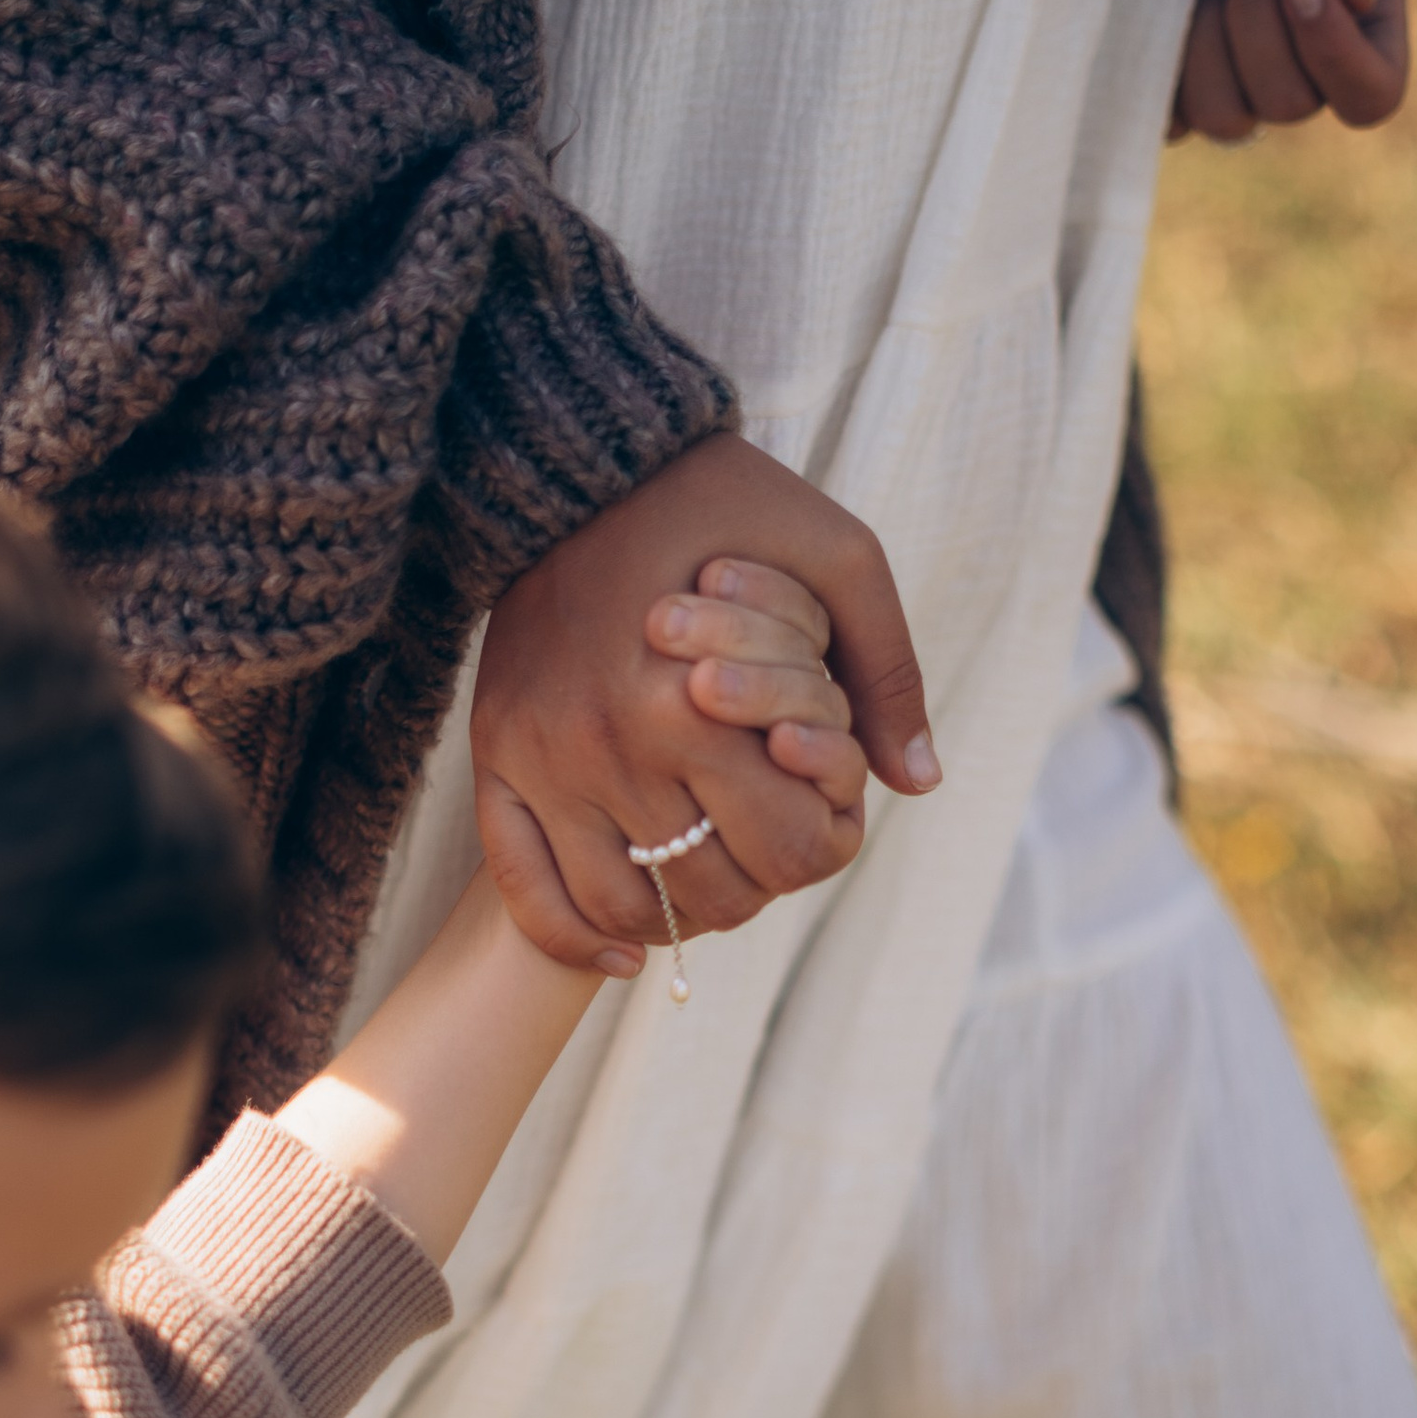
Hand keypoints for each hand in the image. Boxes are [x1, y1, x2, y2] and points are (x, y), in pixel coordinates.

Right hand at [472, 433, 937, 967]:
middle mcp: (613, 746)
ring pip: (627, 910)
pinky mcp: (498, 759)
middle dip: (764, 884)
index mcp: (698, 703)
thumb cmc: (725, 504)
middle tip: (774, 847)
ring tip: (713, 883)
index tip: (830, 817)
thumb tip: (918, 782)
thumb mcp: (838, 557)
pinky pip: (527, 890)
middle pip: (713, 891)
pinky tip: (624, 954)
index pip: (788, 847)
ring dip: (684, 921)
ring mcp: (547, 760)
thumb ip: (883, 670)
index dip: (828, 849)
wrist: (581, 463)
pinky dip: (576, 940)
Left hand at [1173, 0, 1409, 143]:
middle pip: (1289, 105)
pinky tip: (1169, 2)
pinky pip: (1170, 120)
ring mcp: (1237, 82)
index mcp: (1363, 22)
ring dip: (1210, 44)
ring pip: (1226, 120)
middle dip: (1259, 22)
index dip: (1335, 56)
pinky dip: (1165, 65)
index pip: (1371, 96)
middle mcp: (1304, 66)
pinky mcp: (1175, 85)